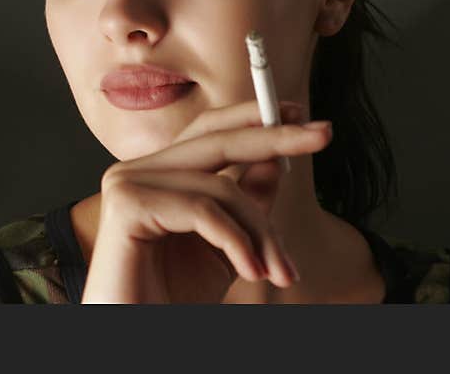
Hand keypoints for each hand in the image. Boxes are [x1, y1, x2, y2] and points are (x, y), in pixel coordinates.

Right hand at [81, 99, 331, 302]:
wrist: (139, 334)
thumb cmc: (173, 297)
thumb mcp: (227, 245)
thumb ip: (245, 202)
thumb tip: (274, 160)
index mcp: (155, 174)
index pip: (207, 130)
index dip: (253, 118)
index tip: (299, 115)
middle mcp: (135, 171)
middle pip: (215, 140)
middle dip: (274, 137)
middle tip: (323, 135)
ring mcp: (126, 183)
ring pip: (219, 186)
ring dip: (262, 232)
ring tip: (281, 271)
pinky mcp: (126, 205)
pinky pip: (204, 210)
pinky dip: (238, 242)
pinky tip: (252, 272)